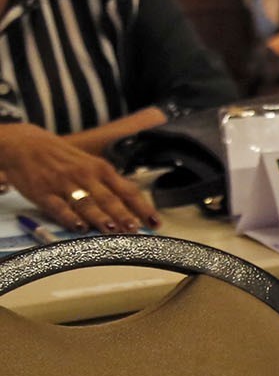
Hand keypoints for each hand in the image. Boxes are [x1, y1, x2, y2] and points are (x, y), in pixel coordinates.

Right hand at [0, 124, 157, 231]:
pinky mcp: (43, 193)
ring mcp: (64, 185)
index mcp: (101, 169)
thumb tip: (133, 207)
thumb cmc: (63, 158)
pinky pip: (58, 207)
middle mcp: (86, 176)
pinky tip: (79, 227)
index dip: (143, 207)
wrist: (26, 145)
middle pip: (109, 199)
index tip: (156, 222)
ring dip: (100, 218)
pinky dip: (69, 218)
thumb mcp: (91, 164)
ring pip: (86, 203)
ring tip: (112, 230)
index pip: (128, 190)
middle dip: (123, 215)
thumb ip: (109, 184)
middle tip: (135, 229)